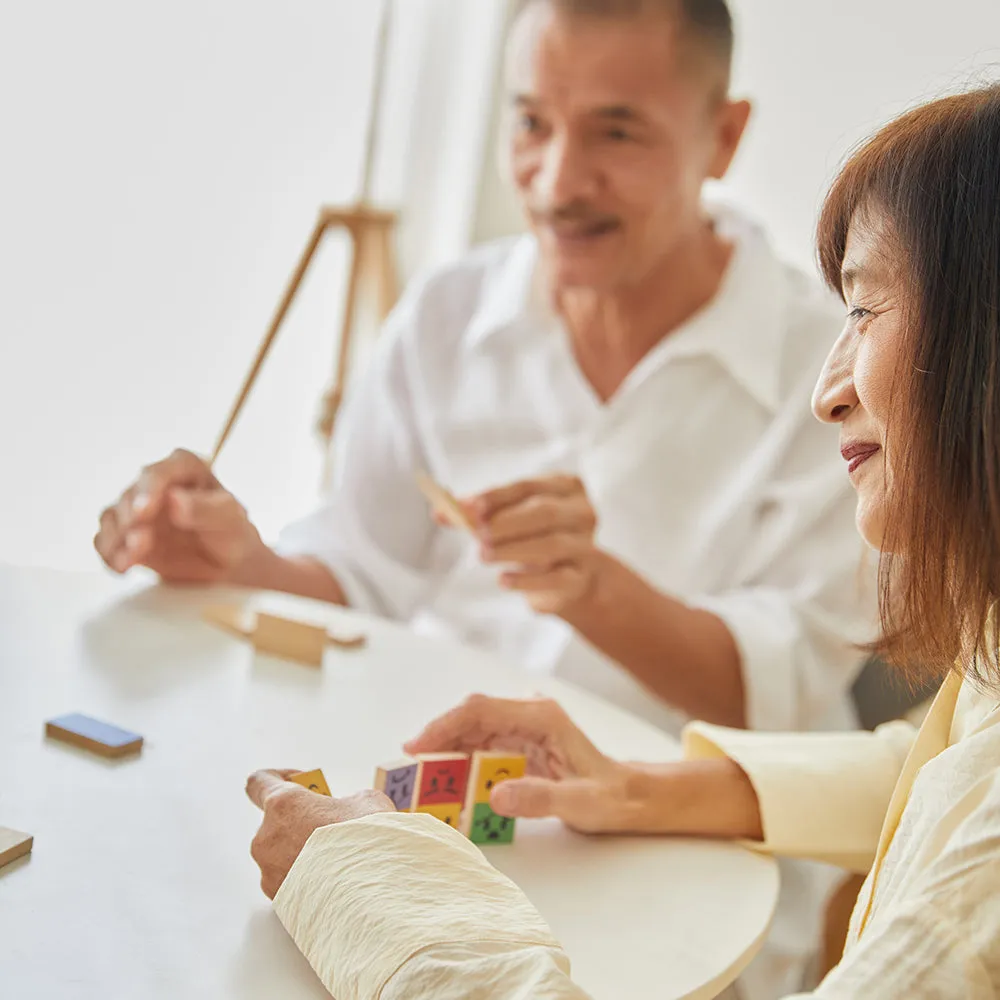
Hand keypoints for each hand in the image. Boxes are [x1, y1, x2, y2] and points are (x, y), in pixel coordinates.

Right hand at [94, 449, 267, 583]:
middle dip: (130, 518)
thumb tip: (175, 499)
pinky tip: (121, 568)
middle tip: (140, 541)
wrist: (224, 563)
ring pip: (113, 517)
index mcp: (185, 468)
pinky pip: (106, 541)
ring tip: (130, 560)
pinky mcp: (125, 534)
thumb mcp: (230, 520)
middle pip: (131, 495)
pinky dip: (109, 554)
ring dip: (117, 539)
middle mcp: (155, 484)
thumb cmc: (231, 533)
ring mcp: (137, 508)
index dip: (149, 489)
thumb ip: (206, 509)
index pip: (161, 472)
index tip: (144, 511)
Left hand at [245, 769, 394, 898]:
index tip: (302, 784)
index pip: (258, 782)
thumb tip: (346, 813)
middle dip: (302, 821)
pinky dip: (307, 880)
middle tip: (332, 826)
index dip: (279, 778)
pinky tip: (336, 883)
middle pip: (276, 822)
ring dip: (303, 853)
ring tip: (339, 861)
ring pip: (282, 855)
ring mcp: (269, 873)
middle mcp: (266, 838)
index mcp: (283, 805)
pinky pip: (289, 883)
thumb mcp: (365, 802)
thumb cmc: (366, 841)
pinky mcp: (278, 902)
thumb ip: (345, 801)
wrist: (371, 896)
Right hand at [405, 695, 647, 833]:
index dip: (444, 725)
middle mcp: (527, 716)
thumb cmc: (610, 796)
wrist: (629, 797)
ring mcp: (521, 730)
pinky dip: (458, 768)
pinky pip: (478, 752)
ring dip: (444, 756)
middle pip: (469, 720)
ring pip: (469, 735)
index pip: (480, 710)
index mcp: (541, 716)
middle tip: (407, 771)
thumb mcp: (579, 803)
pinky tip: (445, 787)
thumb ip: (539, 799)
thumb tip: (495, 795)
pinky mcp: (517, 748)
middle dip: (436, 742)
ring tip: (419, 783)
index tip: (416, 747)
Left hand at [467, 475, 607, 614]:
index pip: (528, 487)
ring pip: (552, 544)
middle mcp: (581, 513)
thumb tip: (439, 512)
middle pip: (545, 512)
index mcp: (565, 486)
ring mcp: (585, 546)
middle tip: (478, 535)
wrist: (572, 576)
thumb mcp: (508, 518)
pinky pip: (556, 578)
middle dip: (508, 523)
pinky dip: (526, 580)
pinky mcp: (580, 578)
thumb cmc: (534, 537)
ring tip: (483, 555)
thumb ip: (476, 514)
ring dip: (513, 550)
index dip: (498, 496)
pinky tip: (503, 580)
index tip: (472, 507)